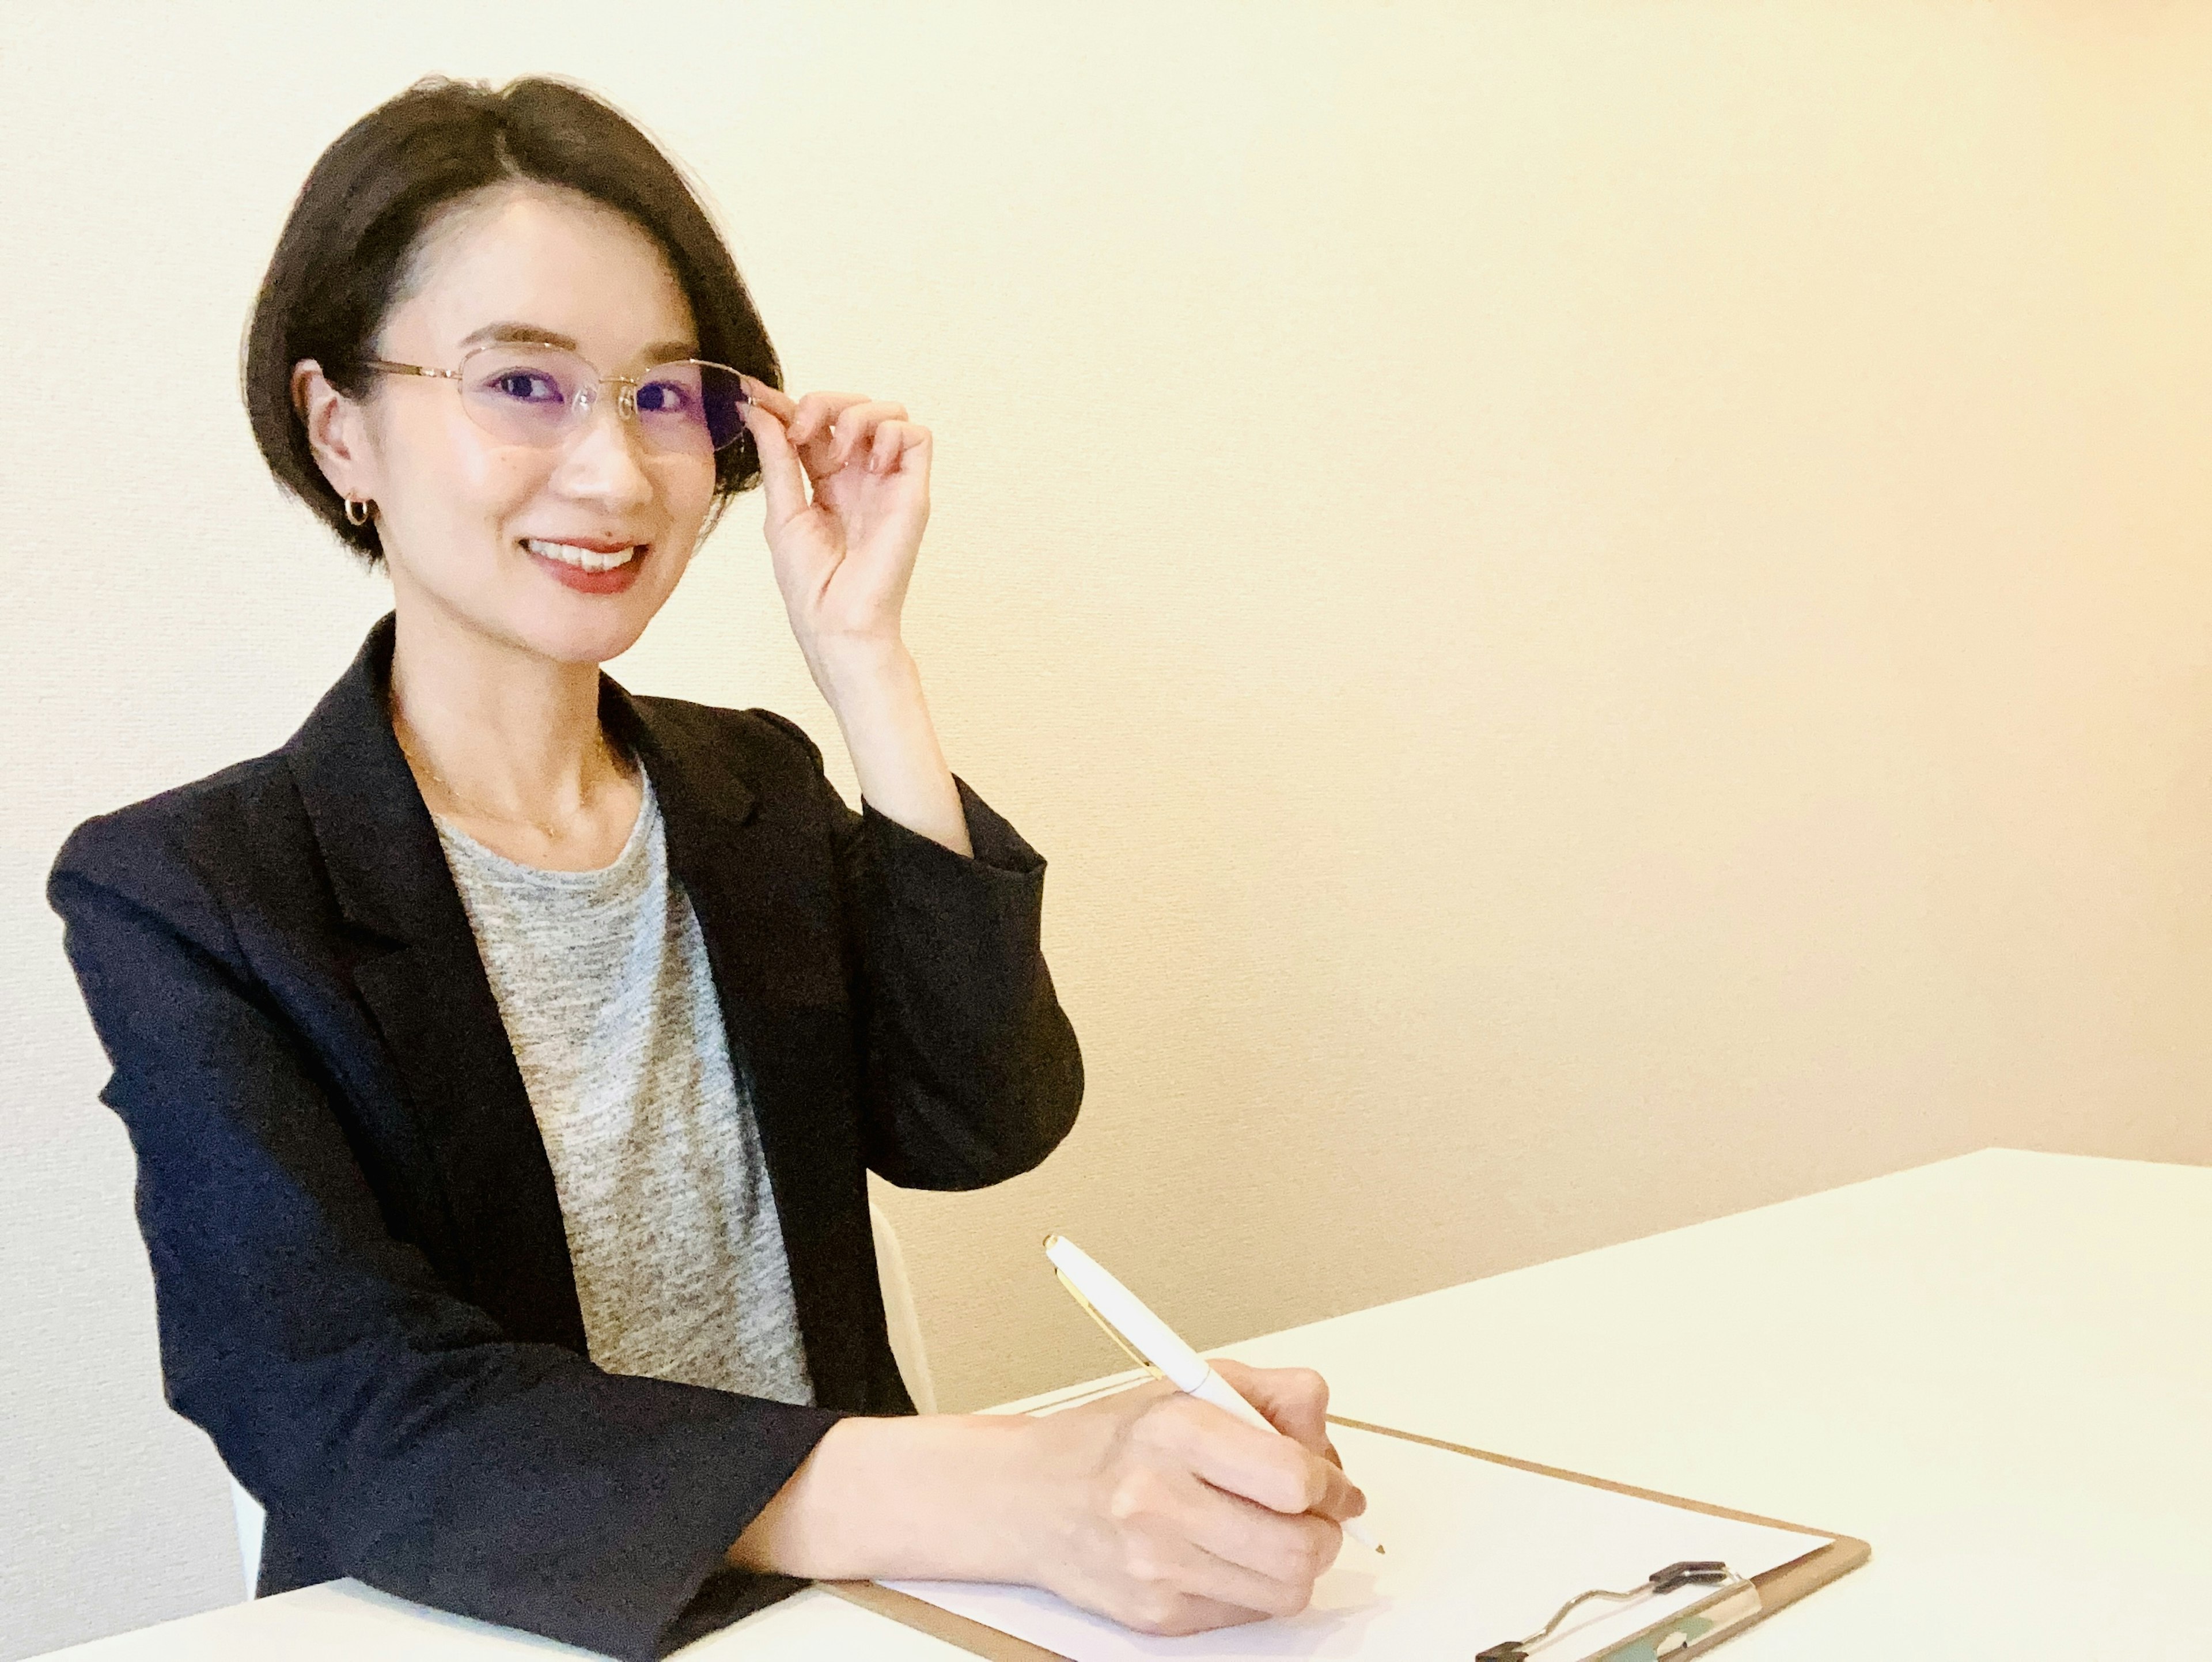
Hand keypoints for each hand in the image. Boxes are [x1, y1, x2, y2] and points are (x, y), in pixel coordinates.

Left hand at [739, 382, 931, 681]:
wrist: (838, 621)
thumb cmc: (811, 585)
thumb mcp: (782, 512)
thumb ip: (776, 458)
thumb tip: (758, 410)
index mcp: (825, 480)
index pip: (814, 422)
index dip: (787, 403)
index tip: (755, 395)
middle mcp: (859, 475)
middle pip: (852, 406)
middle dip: (823, 403)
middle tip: (801, 432)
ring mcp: (887, 481)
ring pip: (889, 412)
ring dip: (858, 416)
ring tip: (840, 451)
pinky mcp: (913, 491)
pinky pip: (918, 436)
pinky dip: (892, 435)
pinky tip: (870, 465)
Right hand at [1023, 1364, 1365, 1634]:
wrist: (1031, 1497)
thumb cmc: (1115, 1440)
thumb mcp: (1194, 1384)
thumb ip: (1274, 1397)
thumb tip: (1327, 1446)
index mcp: (1176, 1431)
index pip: (1293, 1477)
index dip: (1332, 1484)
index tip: (1334, 1484)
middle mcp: (1161, 1501)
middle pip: (1300, 1547)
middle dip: (1325, 1531)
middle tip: (1315, 1514)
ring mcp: (1158, 1566)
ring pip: (1286, 1591)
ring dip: (1298, 1563)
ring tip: (1273, 1532)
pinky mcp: (1158, 1615)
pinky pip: (1249, 1614)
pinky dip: (1256, 1586)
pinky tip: (1229, 1553)